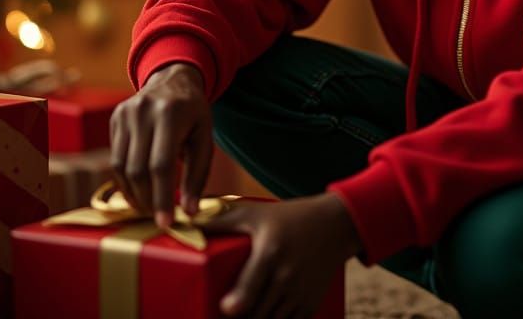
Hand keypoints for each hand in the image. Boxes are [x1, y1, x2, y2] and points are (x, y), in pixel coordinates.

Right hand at [109, 62, 211, 227]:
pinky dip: (125, 179)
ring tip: (148, 206)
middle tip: (158, 216)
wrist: (173, 79)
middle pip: (138, 169)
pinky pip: (115, 158)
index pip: (161, 165)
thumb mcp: (204, 138)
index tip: (166, 222)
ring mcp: (126, 113)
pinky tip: (138, 189)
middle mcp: (143, 111)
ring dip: (133, 194)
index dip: (162, 197)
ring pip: (121, 167)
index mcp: (171, 113)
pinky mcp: (115, 118)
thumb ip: (198, 174)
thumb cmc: (193, 113)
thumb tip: (189, 212)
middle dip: (147, 199)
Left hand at [213, 193, 361, 317]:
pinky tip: (264, 318)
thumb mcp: (256, 214)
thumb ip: (221, 220)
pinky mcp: (310, 305)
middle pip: (257, 312)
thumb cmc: (289, 217)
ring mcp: (300, 293)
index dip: (238, 301)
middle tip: (225, 315)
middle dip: (241, 318)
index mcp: (270, 252)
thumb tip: (186, 222)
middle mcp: (286, 275)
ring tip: (242, 316)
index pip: (252, 284)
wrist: (336, 224)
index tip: (227, 308)